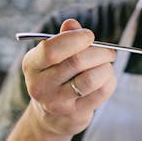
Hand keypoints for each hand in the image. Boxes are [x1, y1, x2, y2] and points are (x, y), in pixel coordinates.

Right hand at [21, 18, 116, 137]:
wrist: (51, 117)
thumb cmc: (56, 77)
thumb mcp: (53, 57)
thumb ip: (63, 38)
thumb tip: (72, 23)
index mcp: (32, 64)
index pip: (51, 49)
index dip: (75, 39)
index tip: (90, 36)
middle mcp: (40, 85)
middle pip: (77, 62)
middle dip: (100, 52)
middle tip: (109, 52)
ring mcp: (57, 102)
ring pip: (91, 79)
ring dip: (106, 68)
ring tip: (107, 66)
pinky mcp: (74, 114)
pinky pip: (100, 93)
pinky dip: (110, 81)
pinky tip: (107, 79)